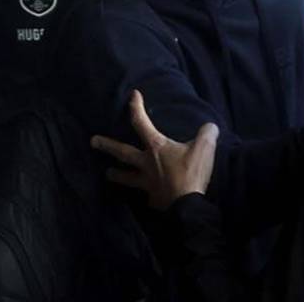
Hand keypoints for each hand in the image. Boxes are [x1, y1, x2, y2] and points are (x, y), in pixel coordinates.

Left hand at [90, 90, 218, 210]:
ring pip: (126, 177)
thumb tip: (210, 127)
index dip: (136, 107)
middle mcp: (146, 163)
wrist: (187, 206)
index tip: (133, 96)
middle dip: (107, 145)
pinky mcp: (152, 199)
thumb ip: (207, 133)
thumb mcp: (205, 148)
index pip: (141, 123)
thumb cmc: (191, 173)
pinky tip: (143, 197)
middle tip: (93, 141)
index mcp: (156, 147)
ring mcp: (146, 182)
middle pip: (122, 152)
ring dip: (116, 175)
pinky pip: (144, 195)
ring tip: (107, 173)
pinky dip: (143, 194)